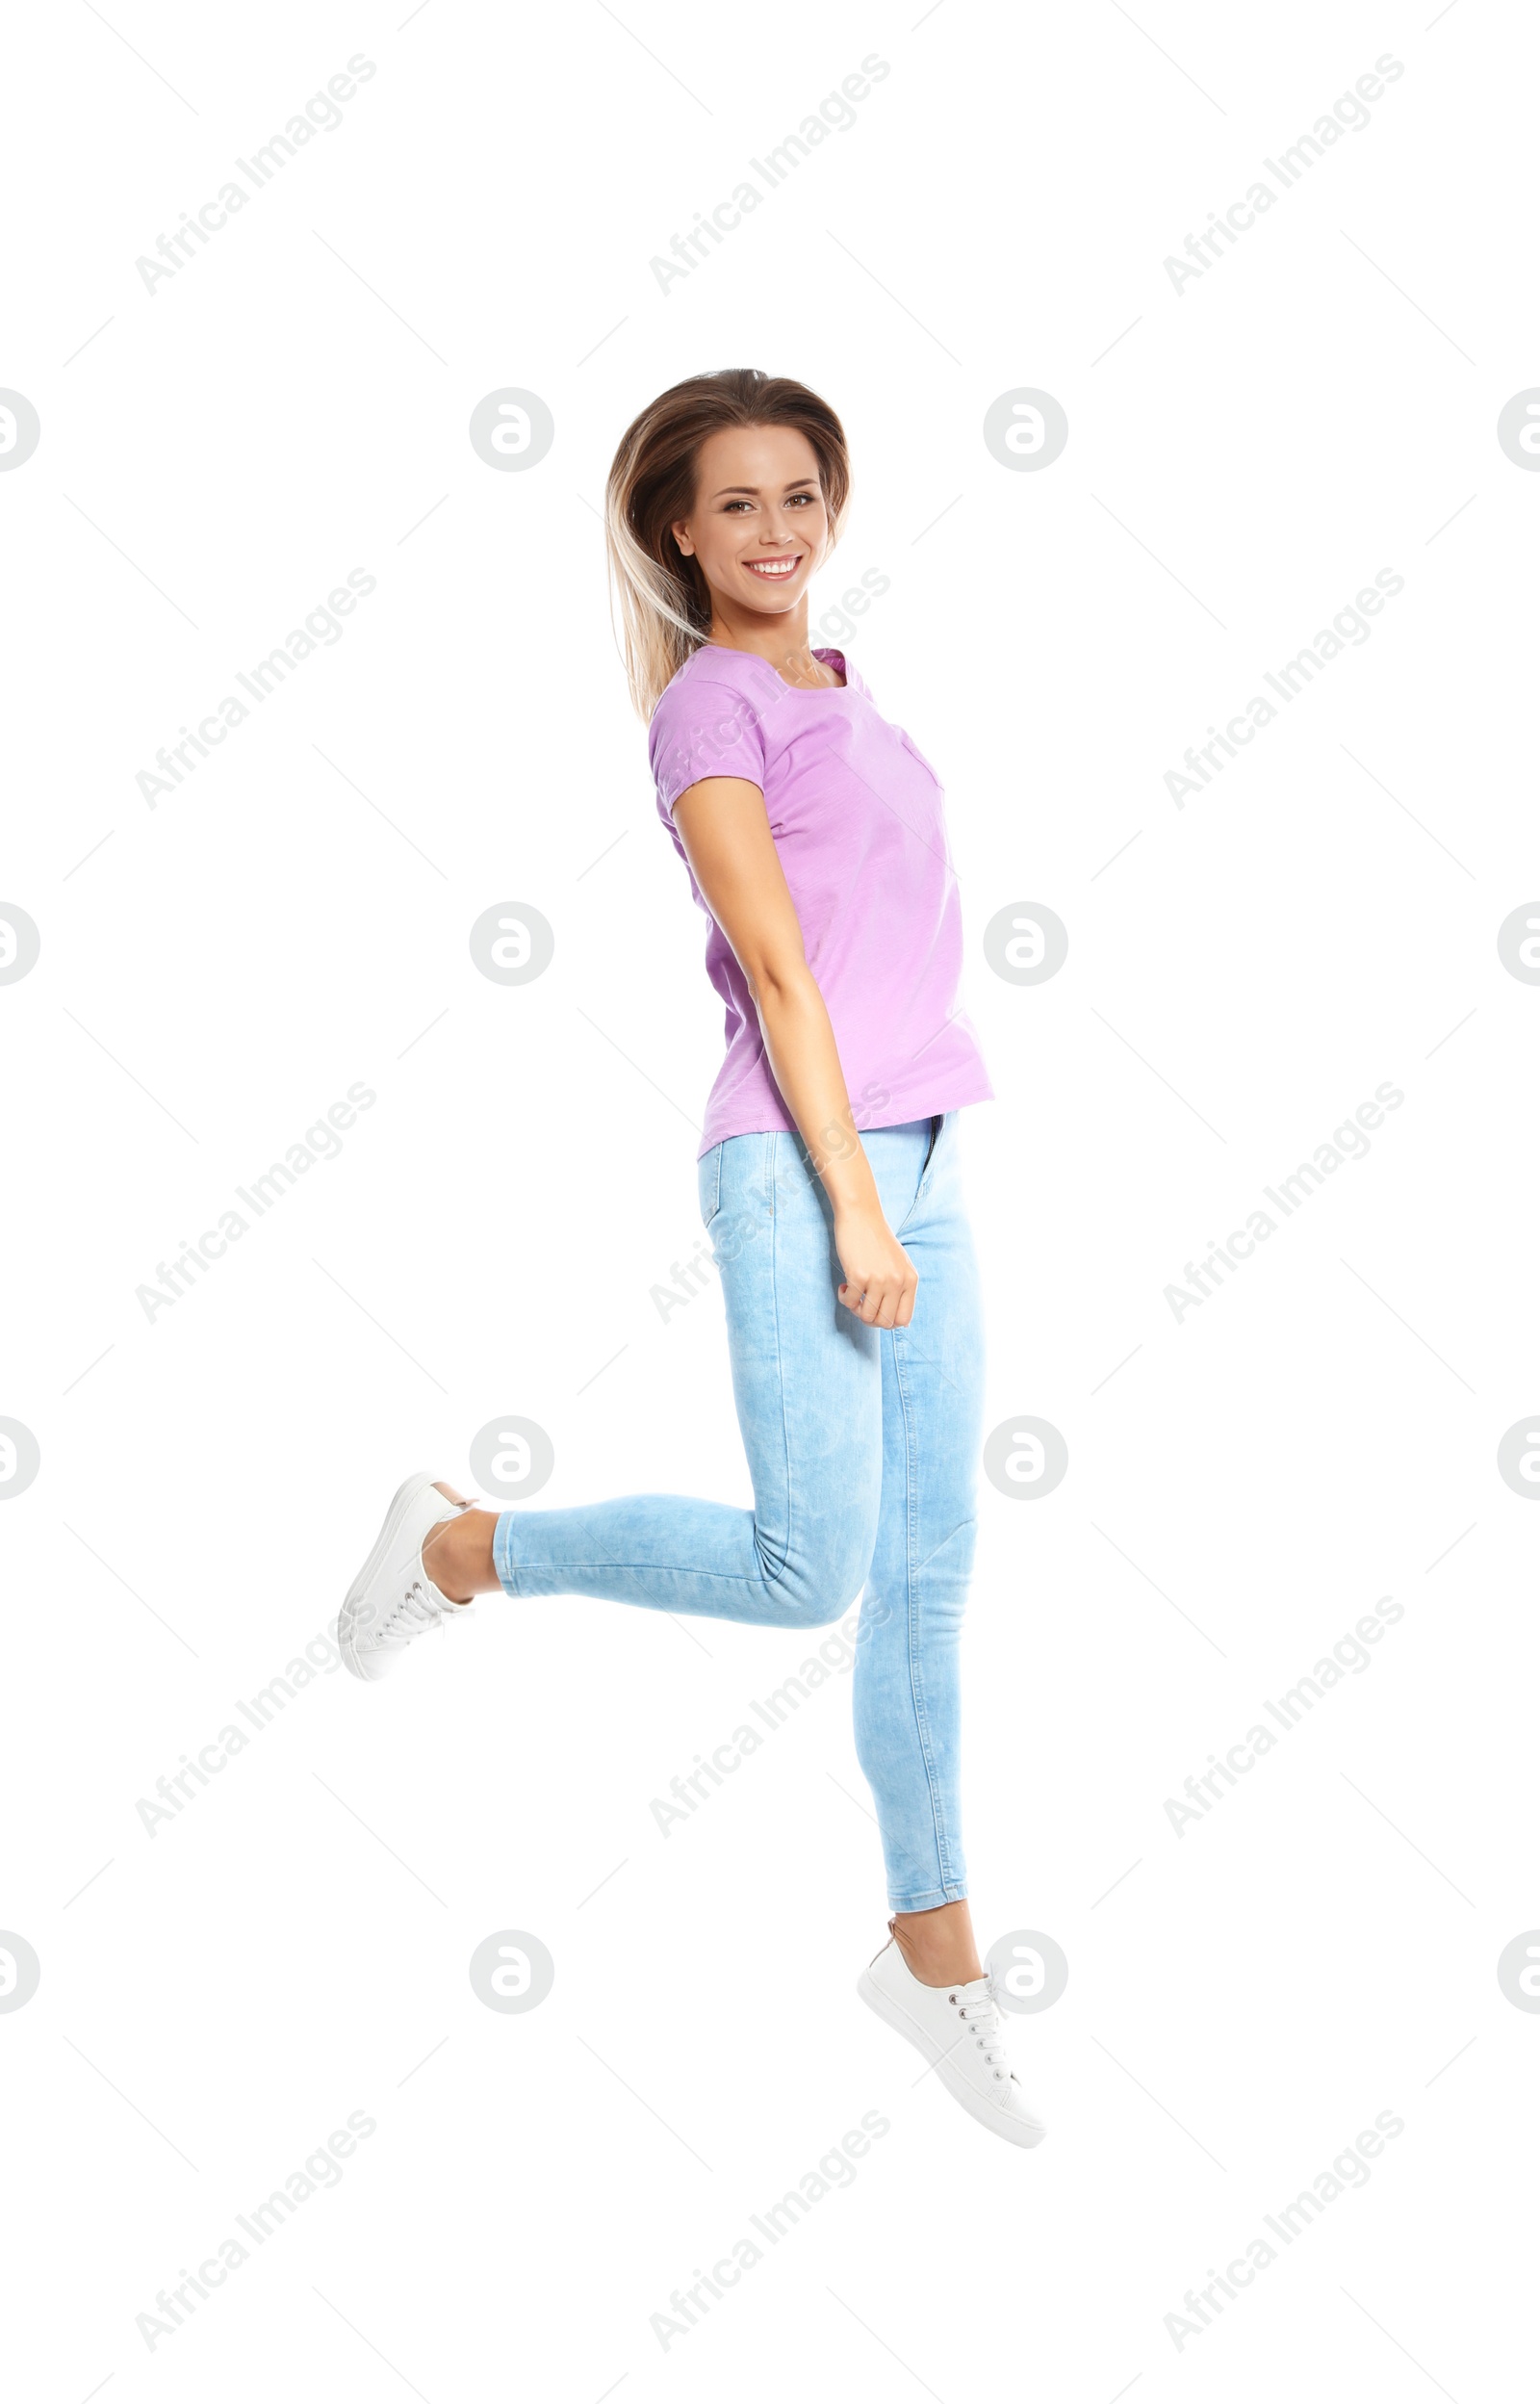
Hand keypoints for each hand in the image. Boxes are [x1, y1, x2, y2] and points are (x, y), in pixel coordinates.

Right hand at [834, 1205, 918, 1328]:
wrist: (861, 1215)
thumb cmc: (877, 1240)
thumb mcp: (899, 1264)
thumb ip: (901, 1288)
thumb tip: (899, 1323)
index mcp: (910, 1280)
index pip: (904, 1320)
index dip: (887, 1322)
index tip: (876, 1311)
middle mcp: (897, 1282)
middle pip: (885, 1323)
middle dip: (869, 1320)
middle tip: (861, 1305)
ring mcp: (879, 1280)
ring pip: (867, 1317)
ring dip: (855, 1310)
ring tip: (852, 1294)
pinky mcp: (858, 1275)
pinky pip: (849, 1302)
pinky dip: (844, 1298)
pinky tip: (844, 1285)